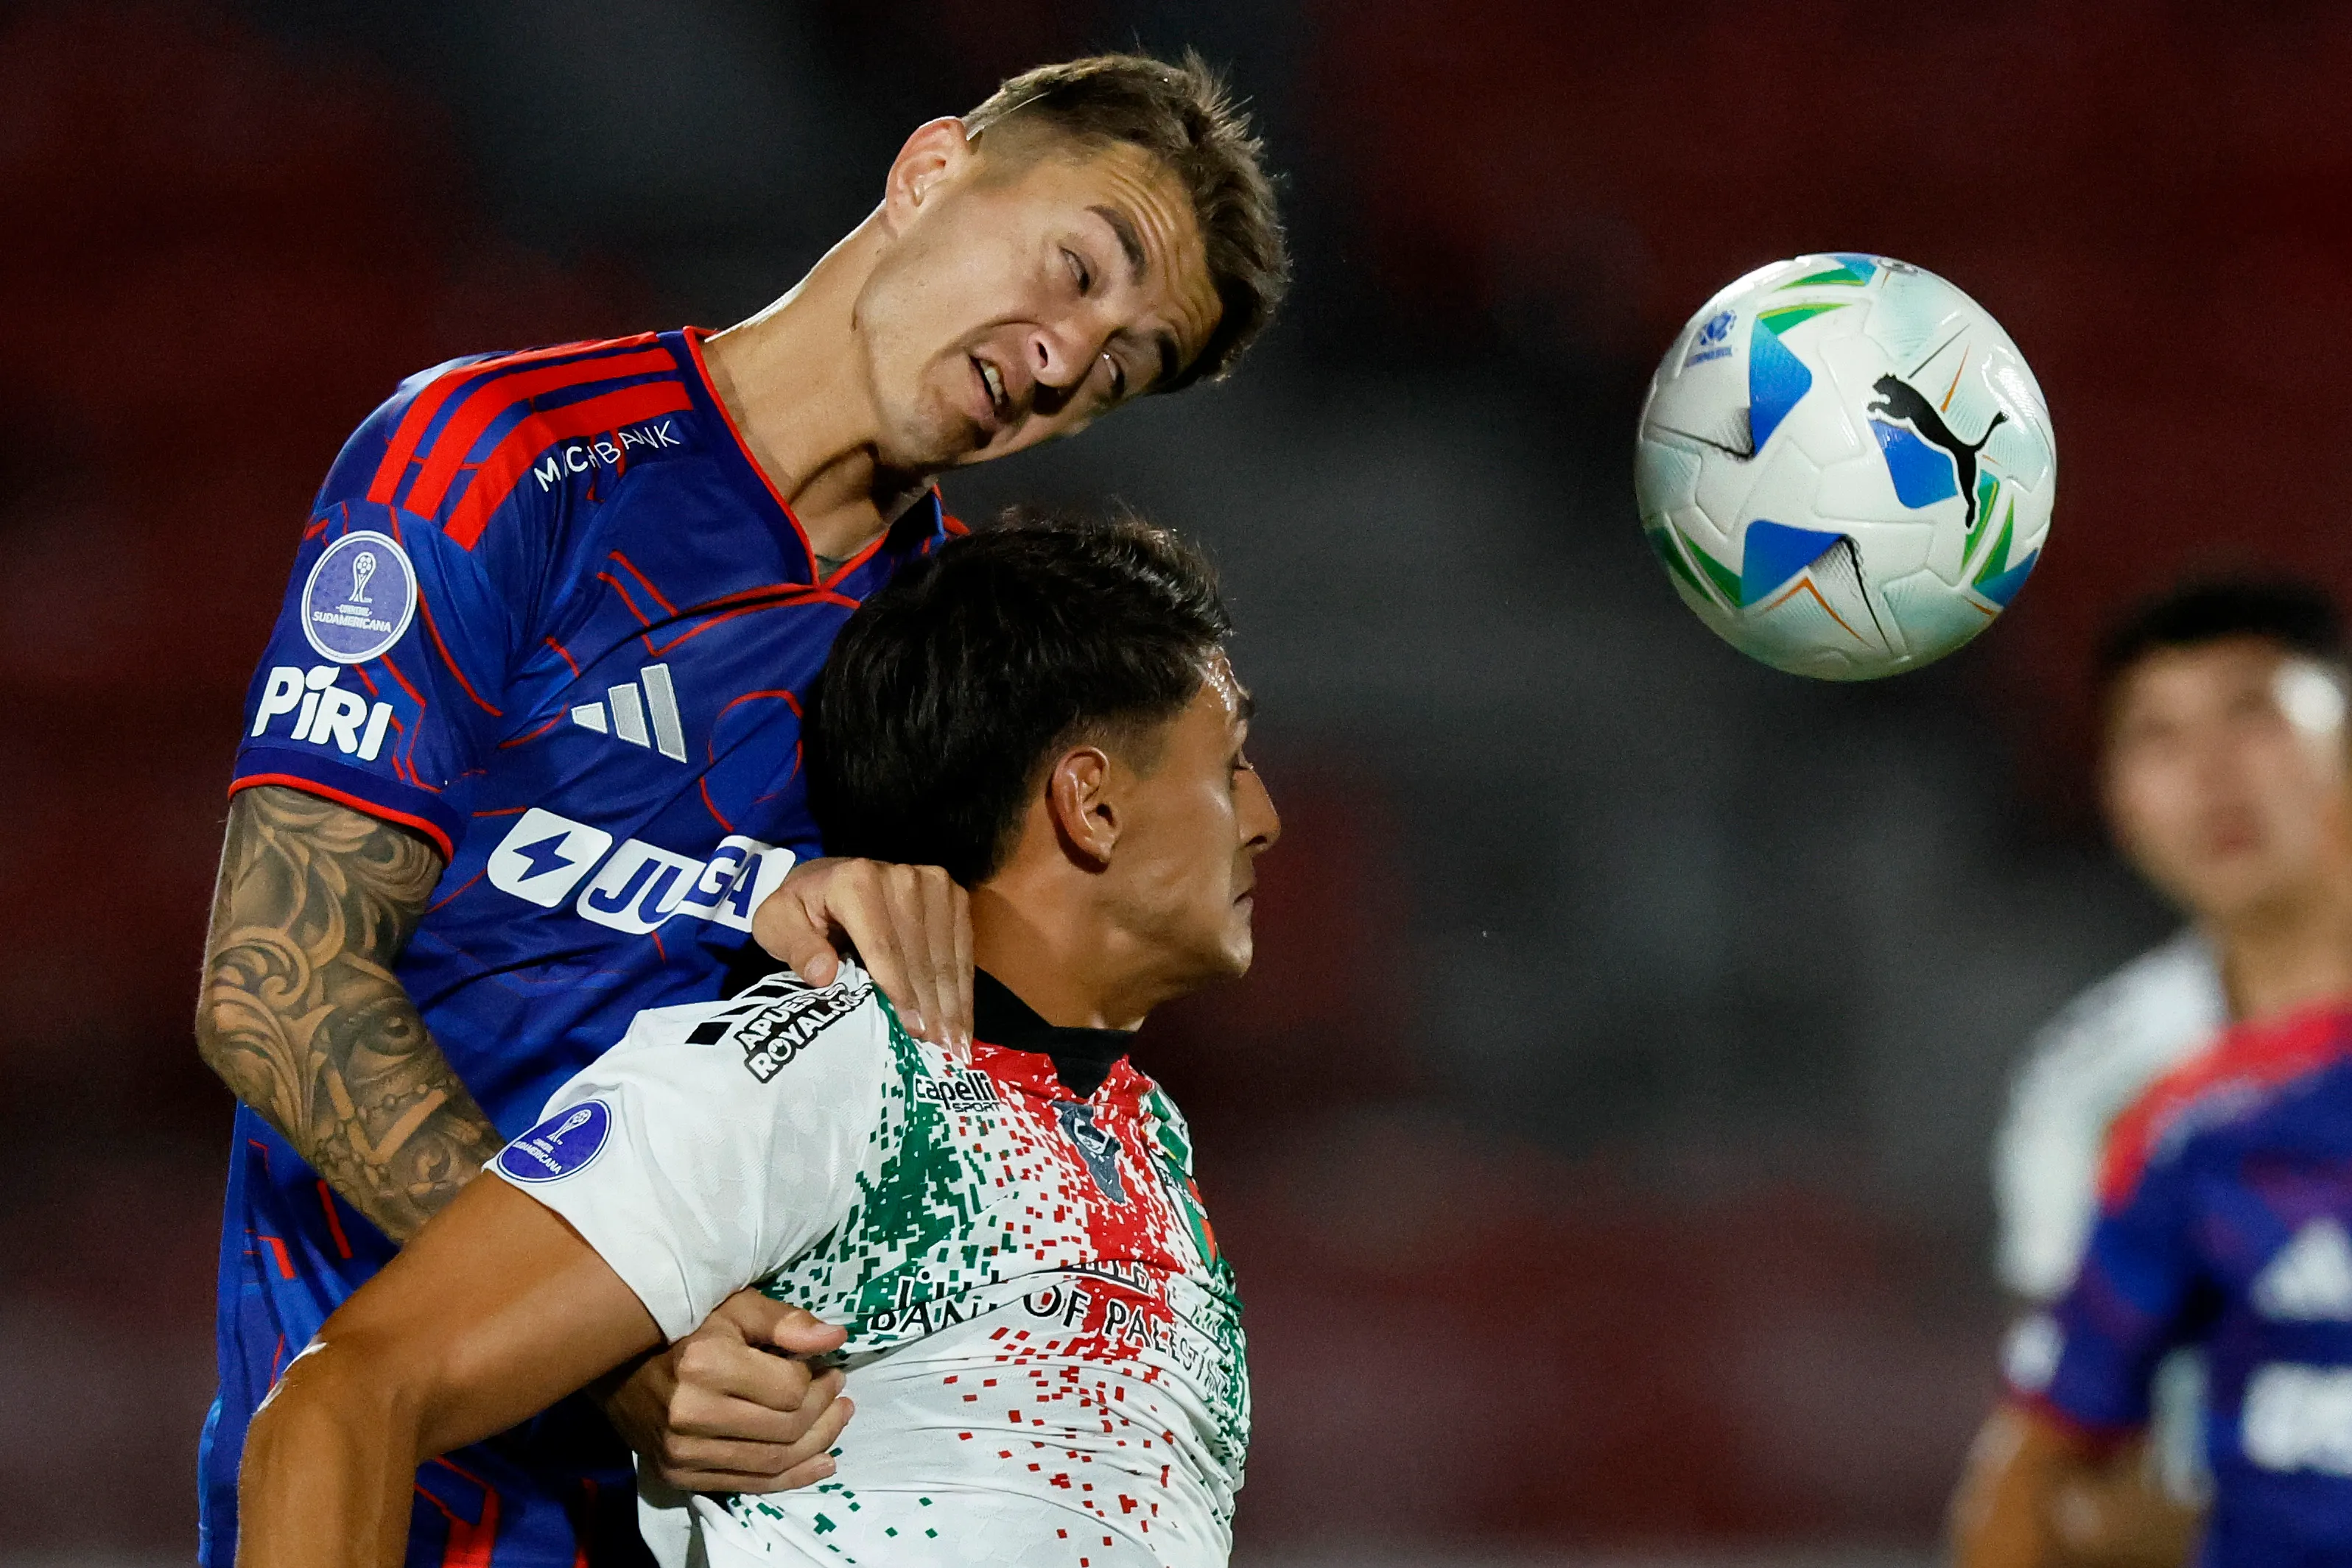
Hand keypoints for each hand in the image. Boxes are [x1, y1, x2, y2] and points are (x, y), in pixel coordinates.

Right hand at [595, 1290, 853, 1493]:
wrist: (613, 1365)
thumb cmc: (681, 1325)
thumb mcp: (733, 1306)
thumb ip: (784, 1323)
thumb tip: (835, 1339)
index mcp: (706, 1365)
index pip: (789, 1390)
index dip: (820, 1381)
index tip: (829, 1368)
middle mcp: (691, 1414)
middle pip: (785, 1429)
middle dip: (826, 1413)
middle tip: (841, 1395)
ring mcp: (682, 1451)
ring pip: (771, 1462)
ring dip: (817, 1446)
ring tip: (839, 1423)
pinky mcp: (678, 1474)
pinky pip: (747, 1484)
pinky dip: (790, 1477)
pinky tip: (820, 1463)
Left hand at [753, 857, 972, 1055]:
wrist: (828, 879)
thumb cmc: (801, 910)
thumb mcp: (777, 924)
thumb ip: (795, 946)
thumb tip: (824, 975)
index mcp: (857, 881)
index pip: (883, 946)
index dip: (899, 991)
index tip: (913, 1031)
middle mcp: (901, 877)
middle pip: (920, 954)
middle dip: (931, 1007)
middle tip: (941, 1052)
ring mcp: (932, 883)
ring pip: (946, 954)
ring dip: (952, 1003)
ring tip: (956, 1045)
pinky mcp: (951, 894)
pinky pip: (962, 947)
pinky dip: (963, 987)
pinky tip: (964, 1020)